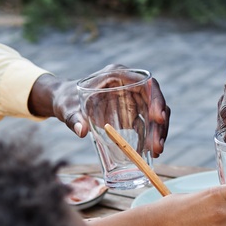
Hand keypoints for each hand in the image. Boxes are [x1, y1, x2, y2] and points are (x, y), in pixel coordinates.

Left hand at [36, 68, 170, 155]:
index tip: (158, 119)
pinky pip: (148, 123)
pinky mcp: (133, 111)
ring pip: (155, 113)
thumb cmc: (67, 101)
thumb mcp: (68, 108)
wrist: (66, 102)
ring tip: (157, 151)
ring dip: (159, 132)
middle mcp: (130, 84)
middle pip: (155, 101)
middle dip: (159, 124)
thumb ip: (74, 118)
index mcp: (118, 74)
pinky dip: (151, 136)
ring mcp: (134, 98)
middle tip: (157, 146)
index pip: (145, 84)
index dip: (156, 100)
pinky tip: (150, 151)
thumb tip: (81, 131)